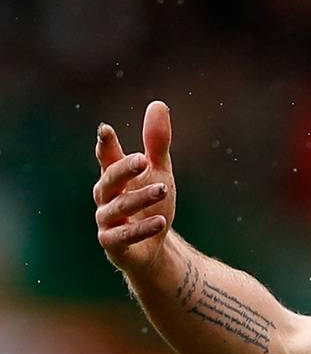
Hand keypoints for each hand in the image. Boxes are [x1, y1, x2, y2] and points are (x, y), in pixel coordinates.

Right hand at [93, 101, 176, 275]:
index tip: (106, 131)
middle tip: (143, 159)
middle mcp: (106, 198)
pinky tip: (160, 221)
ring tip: (163, 190)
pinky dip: (141, 229)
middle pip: (109, 180)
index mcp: (114, 177)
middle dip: (124, 170)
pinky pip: (123, 237)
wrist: (153, 249)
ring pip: (118, 208)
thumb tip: (158, 104)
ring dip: (140, 199)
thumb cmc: (150, 205)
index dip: (105, 145)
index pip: (106, 158)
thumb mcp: (159, 172)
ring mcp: (107, 222)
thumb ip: (156, 143)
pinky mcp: (114, 245)